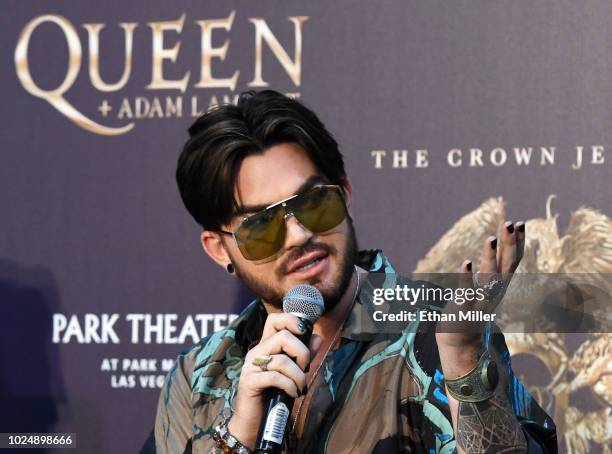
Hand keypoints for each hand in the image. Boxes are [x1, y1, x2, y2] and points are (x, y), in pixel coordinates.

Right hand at [227, 313, 321, 448]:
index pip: (274, 320)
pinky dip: (289, 385)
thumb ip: (304, 355)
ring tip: (300, 388)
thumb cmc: (274, 395)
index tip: (305, 331)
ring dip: (298, 376)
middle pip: (282, 336)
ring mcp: (251, 366)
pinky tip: (292, 393)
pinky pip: (275, 377)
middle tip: (305, 369)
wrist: (256, 422)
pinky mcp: (249, 381)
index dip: (291, 319)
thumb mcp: (293, 372)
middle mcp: (256, 352)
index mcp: (266, 346)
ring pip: (281, 360)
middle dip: (302, 353)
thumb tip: (318, 337)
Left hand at [436, 220, 524, 351]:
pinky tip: (466, 262)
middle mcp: (494, 292)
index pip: (513, 261)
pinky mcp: (465, 309)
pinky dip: (467, 277)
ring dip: (490, 257)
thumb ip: (492, 268)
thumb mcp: (486, 286)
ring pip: (490, 277)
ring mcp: (481, 301)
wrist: (460, 341)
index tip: (520, 223)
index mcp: (499, 284)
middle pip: (506, 265)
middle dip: (509, 245)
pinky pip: (467, 292)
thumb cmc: (472, 307)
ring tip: (490, 237)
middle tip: (509, 223)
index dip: (518, 243)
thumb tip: (498, 246)